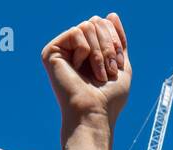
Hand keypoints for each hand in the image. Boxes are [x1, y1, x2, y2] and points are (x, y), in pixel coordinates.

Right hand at [41, 14, 129, 129]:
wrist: (94, 113)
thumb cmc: (108, 98)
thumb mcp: (120, 65)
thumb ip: (118, 40)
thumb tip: (111, 14)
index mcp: (89, 51)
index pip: (103, 24)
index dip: (115, 40)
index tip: (118, 64)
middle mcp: (73, 49)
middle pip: (95, 21)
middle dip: (108, 45)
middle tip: (109, 71)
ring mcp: (62, 50)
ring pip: (87, 25)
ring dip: (99, 52)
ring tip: (98, 74)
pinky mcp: (51, 52)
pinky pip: (76, 32)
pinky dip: (85, 51)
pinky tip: (79, 69)